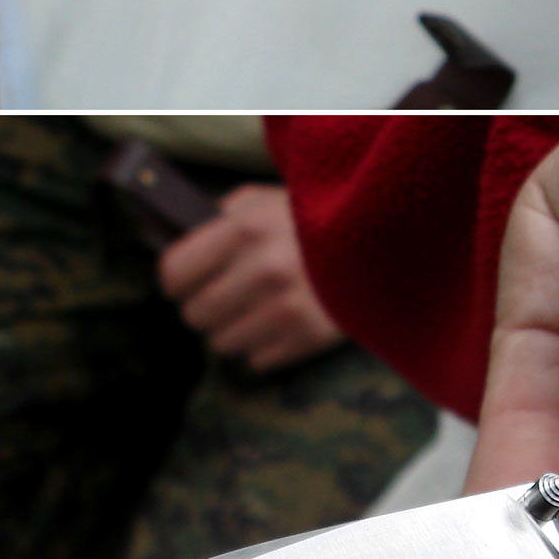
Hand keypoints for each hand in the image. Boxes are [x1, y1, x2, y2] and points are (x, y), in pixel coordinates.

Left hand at [157, 185, 344, 372]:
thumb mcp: (267, 199)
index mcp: (247, 229)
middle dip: (203, 306)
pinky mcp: (310, 337)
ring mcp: (288, 308)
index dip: (174, 279)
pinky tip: (283, 321)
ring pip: (222, 343)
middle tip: (222, 296)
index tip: (183, 281)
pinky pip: (257, 360)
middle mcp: (264, 270)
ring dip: (233, 329)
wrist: (384, 242)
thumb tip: (179, 244)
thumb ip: (223, 218)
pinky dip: (265, 345)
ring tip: (256, 308)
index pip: (175, 272)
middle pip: (195, 314)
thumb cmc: (317, 218)